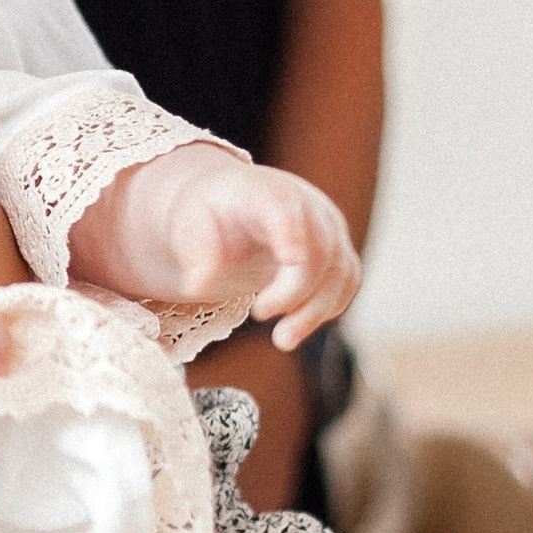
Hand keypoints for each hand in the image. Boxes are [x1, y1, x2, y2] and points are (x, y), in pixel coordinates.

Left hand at [84, 143, 357, 350]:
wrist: (233, 208)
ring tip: (282, 340)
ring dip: (314, 311)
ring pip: (340, 270)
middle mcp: (306, 204)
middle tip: (259, 315)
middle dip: (295, 291)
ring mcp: (327, 228)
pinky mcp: (337, 252)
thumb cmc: (210, 216)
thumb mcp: (187, 223)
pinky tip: (295, 326)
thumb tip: (199, 283)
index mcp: (263, 192)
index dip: (290, 231)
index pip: (282, 206)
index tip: (291, 259)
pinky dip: (326, 309)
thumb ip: (193, 249)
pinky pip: (346, 283)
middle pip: (318, 248)